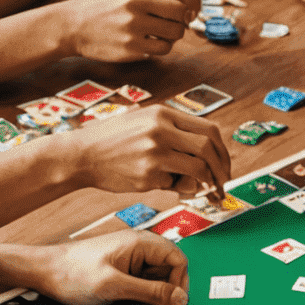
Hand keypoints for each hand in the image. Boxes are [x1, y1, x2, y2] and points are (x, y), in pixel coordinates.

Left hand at [23, 229, 190, 304]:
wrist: (43, 272)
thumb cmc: (73, 273)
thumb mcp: (114, 286)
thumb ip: (150, 291)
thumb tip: (180, 297)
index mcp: (140, 243)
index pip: (178, 259)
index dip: (179, 282)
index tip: (171, 302)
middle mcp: (138, 247)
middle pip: (169, 268)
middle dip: (166, 290)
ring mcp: (130, 258)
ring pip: (156, 277)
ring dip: (152, 294)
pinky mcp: (122, 269)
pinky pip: (142, 281)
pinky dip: (141, 294)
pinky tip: (128, 302)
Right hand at [57, 0, 197, 60]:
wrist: (71, 25)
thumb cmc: (101, 4)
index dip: (187, 0)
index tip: (184, 7)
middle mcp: (135, 4)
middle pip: (180, 12)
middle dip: (181, 19)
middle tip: (172, 22)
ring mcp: (133, 27)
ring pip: (175, 32)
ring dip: (173, 34)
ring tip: (160, 32)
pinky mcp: (131, 48)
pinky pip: (163, 49)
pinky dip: (162, 47)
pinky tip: (151, 42)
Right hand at [70, 104, 229, 196]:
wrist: (80, 155)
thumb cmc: (112, 140)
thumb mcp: (142, 120)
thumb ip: (171, 130)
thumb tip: (205, 152)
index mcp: (163, 113)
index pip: (208, 129)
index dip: (222, 149)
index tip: (224, 163)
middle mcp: (161, 129)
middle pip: (208, 148)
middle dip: (222, 168)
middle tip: (224, 182)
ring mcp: (155, 152)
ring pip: (197, 168)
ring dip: (208, 183)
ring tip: (208, 191)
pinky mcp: (147, 174)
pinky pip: (173, 184)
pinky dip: (176, 188)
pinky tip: (163, 185)